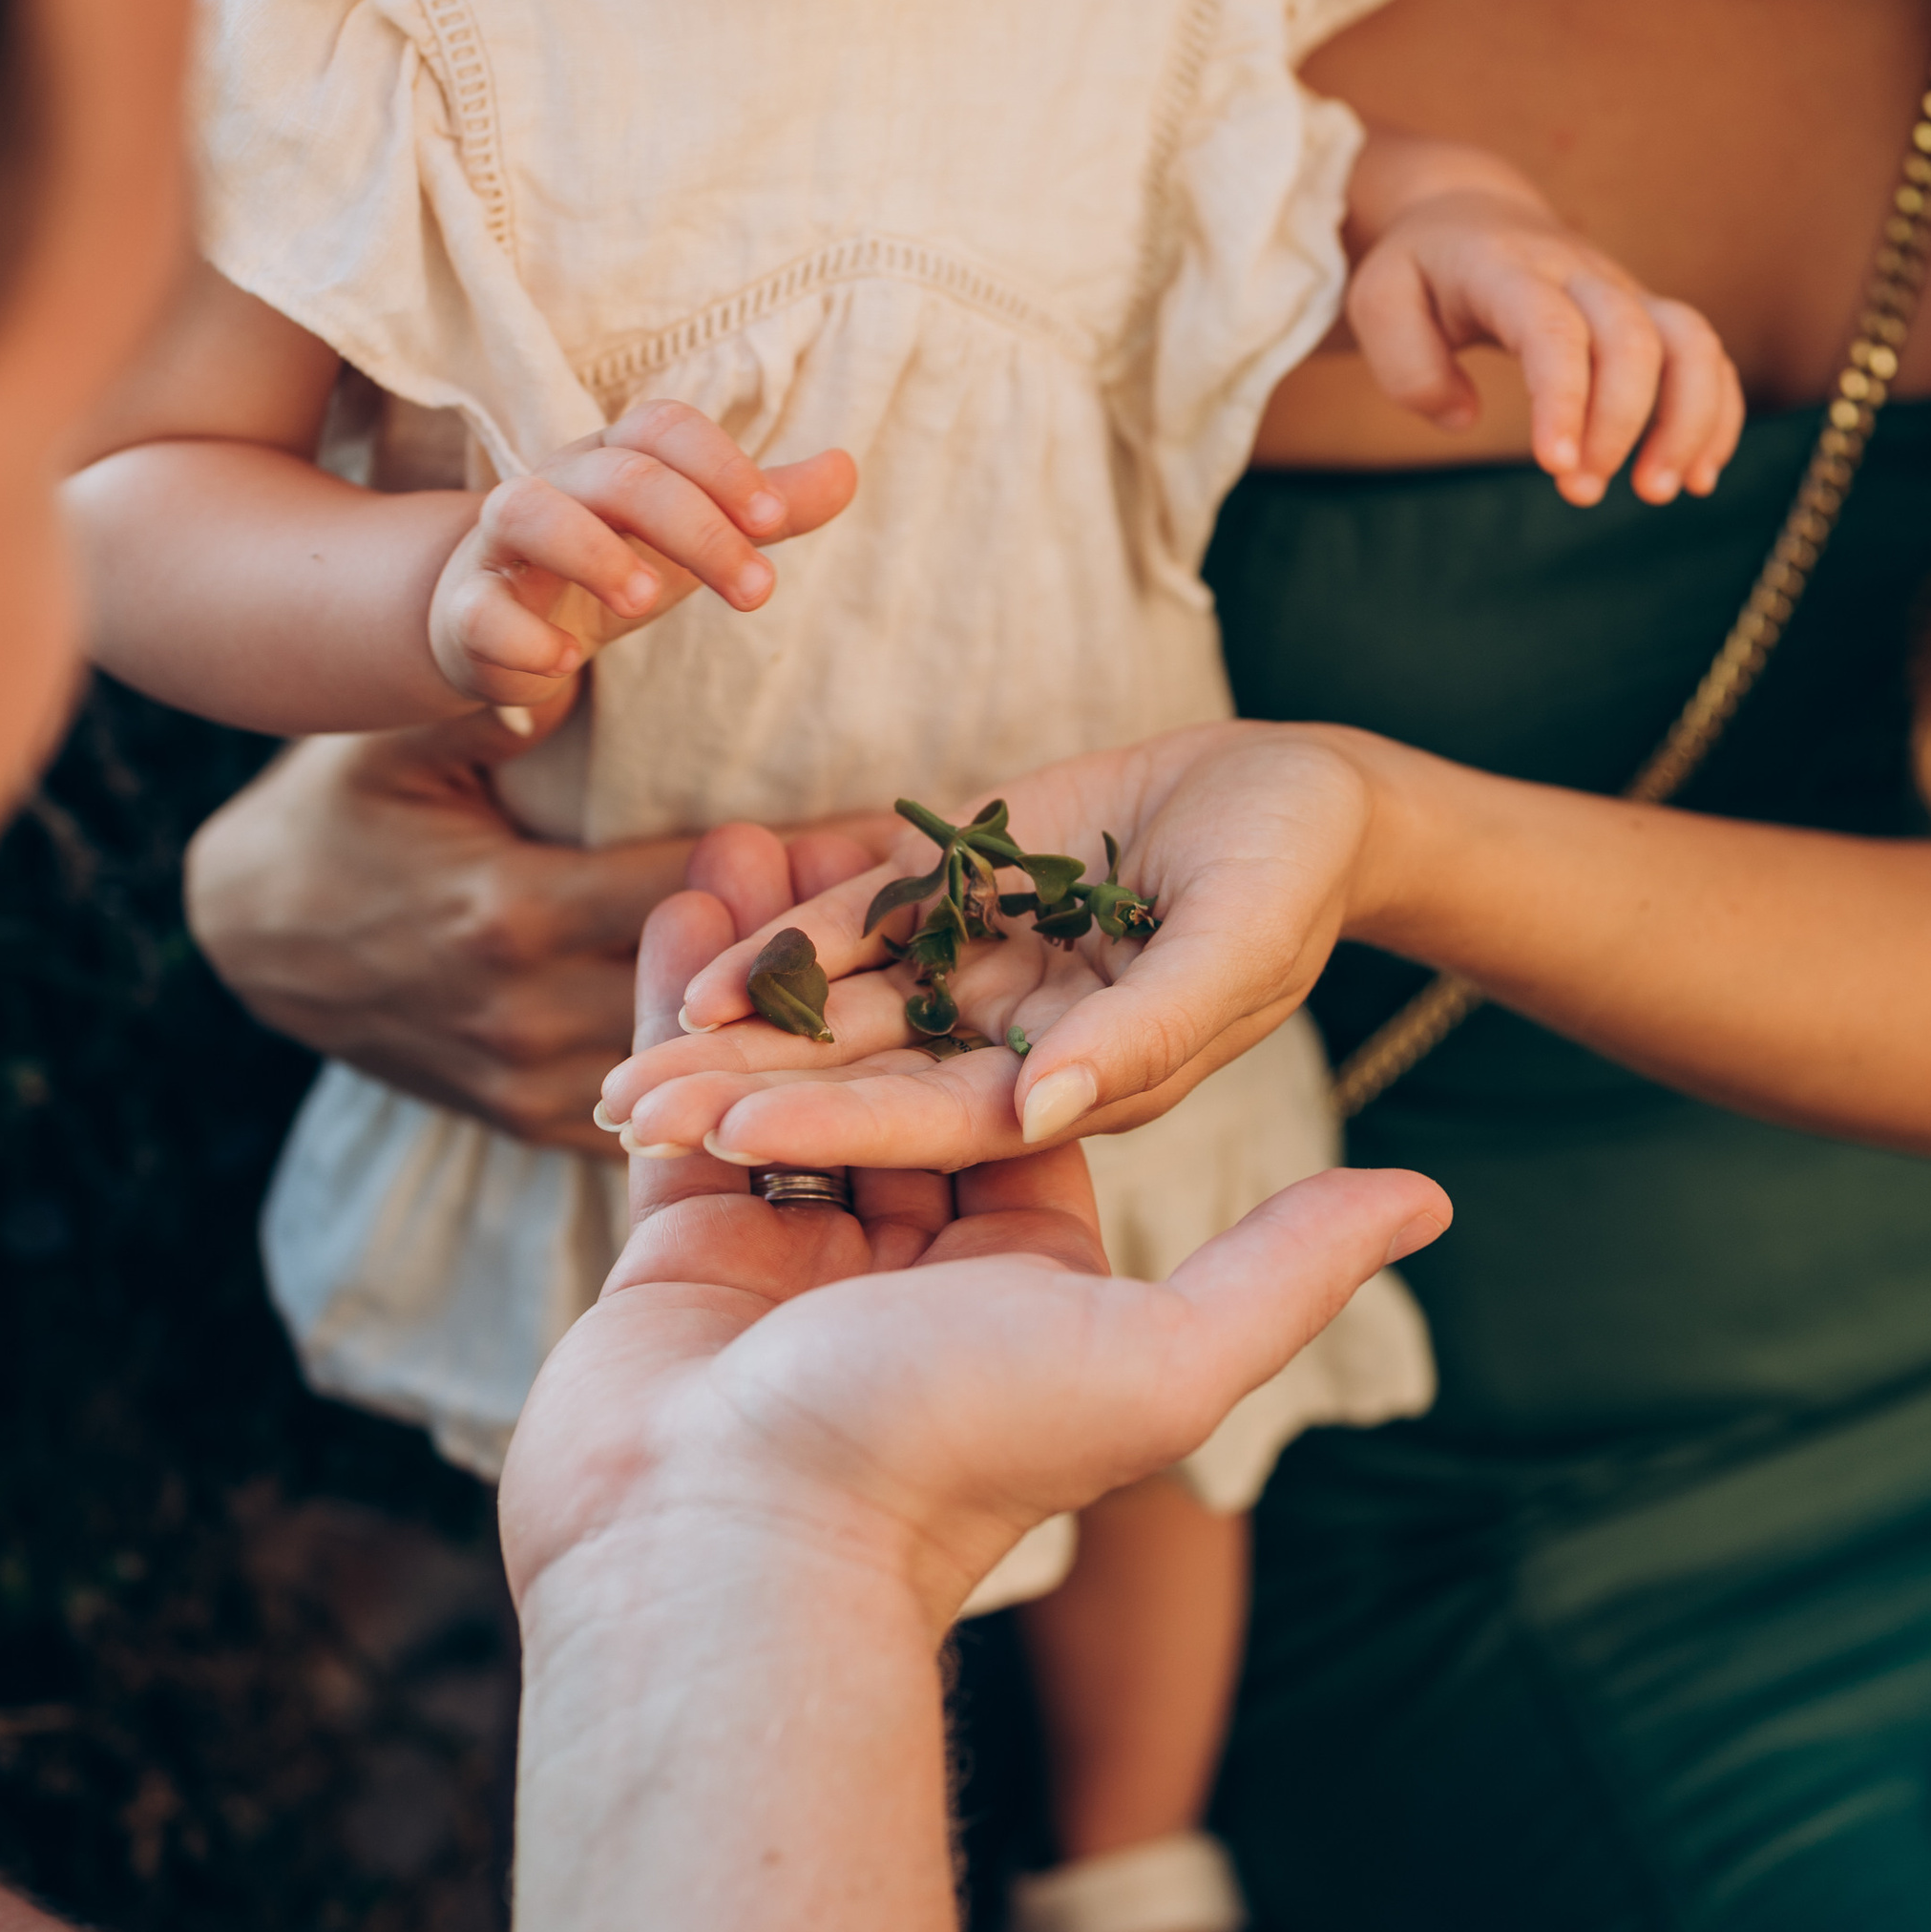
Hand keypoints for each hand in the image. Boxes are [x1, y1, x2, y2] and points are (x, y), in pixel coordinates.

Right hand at [182, 704, 883, 1154]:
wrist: (250, 941)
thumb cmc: (337, 816)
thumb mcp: (400, 740)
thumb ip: (494, 695)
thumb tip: (565, 643)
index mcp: (509, 919)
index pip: (689, 892)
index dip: (795, 867)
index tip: (890, 838)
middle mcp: (528, 1018)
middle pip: (717, 988)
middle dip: (827, 947)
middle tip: (933, 910)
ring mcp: (530, 1085)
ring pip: (704, 1062)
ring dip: (801, 1019)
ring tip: (908, 975)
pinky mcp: (531, 1122)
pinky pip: (661, 1114)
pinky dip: (740, 1080)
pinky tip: (829, 1048)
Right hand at [426, 400, 855, 711]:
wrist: (502, 622)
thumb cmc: (612, 562)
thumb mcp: (696, 535)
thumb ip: (768, 506)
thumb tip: (847, 468)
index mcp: (615, 457)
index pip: (663, 426)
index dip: (720, 462)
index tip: (774, 517)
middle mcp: (556, 484)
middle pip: (620, 473)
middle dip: (696, 526)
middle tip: (755, 590)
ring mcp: (500, 545)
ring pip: (528, 512)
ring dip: (594, 553)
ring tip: (651, 601)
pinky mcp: (467, 610)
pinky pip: (479, 609)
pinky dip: (522, 635)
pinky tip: (567, 663)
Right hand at [501, 851, 1445, 1630]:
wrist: (733, 1562)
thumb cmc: (950, 1455)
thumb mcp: (1159, 1358)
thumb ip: (1285, 1267)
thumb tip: (1425, 1199)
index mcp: (1026, 1278)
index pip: (1024, 1097)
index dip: (1006, 985)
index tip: (999, 875)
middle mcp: (909, 1268)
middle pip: (895, 1073)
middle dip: (868, 962)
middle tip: (848, 834)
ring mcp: (789, 1260)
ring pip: (784, 1075)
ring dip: (767, 965)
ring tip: (751, 837)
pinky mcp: (677, 1258)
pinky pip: (686, 1108)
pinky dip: (679, 1006)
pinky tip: (689, 903)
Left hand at [592, 726, 1378, 1175]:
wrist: (1306, 791)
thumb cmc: (1293, 874)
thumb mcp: (1235, 950)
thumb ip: (1144, 1033)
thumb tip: (1044, 1104)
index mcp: (1082, 1089)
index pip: (941, 1123)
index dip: (836, 1131)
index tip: (727, 1140)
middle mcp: (1018, 1050)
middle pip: (866, 1085)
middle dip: (748, 1101)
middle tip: (624, 1117)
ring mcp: (982, 980)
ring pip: (844, 1017)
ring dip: (742, 1038)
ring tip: (629, 1065)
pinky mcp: (963, 902)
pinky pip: (860, 929)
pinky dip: (788, 946)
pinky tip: (702, 970)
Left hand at [1348, 159, 1742, 507]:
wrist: (1471, 213)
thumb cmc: (1422, 268)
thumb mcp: (1377, 299)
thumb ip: (1404, 362)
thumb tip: (1462, 414)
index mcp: (1506, 269)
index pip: (1551, 328)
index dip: (1565, 397)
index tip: (1559, 466)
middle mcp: (1578, 274)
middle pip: (1631, 337)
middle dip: (1621, 424)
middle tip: (1582, 492)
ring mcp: (1623, 292)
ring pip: (1690, 341)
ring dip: (1689, 421)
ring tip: (1658, 492)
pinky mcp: (1648, 315)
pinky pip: (1707, 357)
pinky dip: (1715, 415)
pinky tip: (1695, 476)